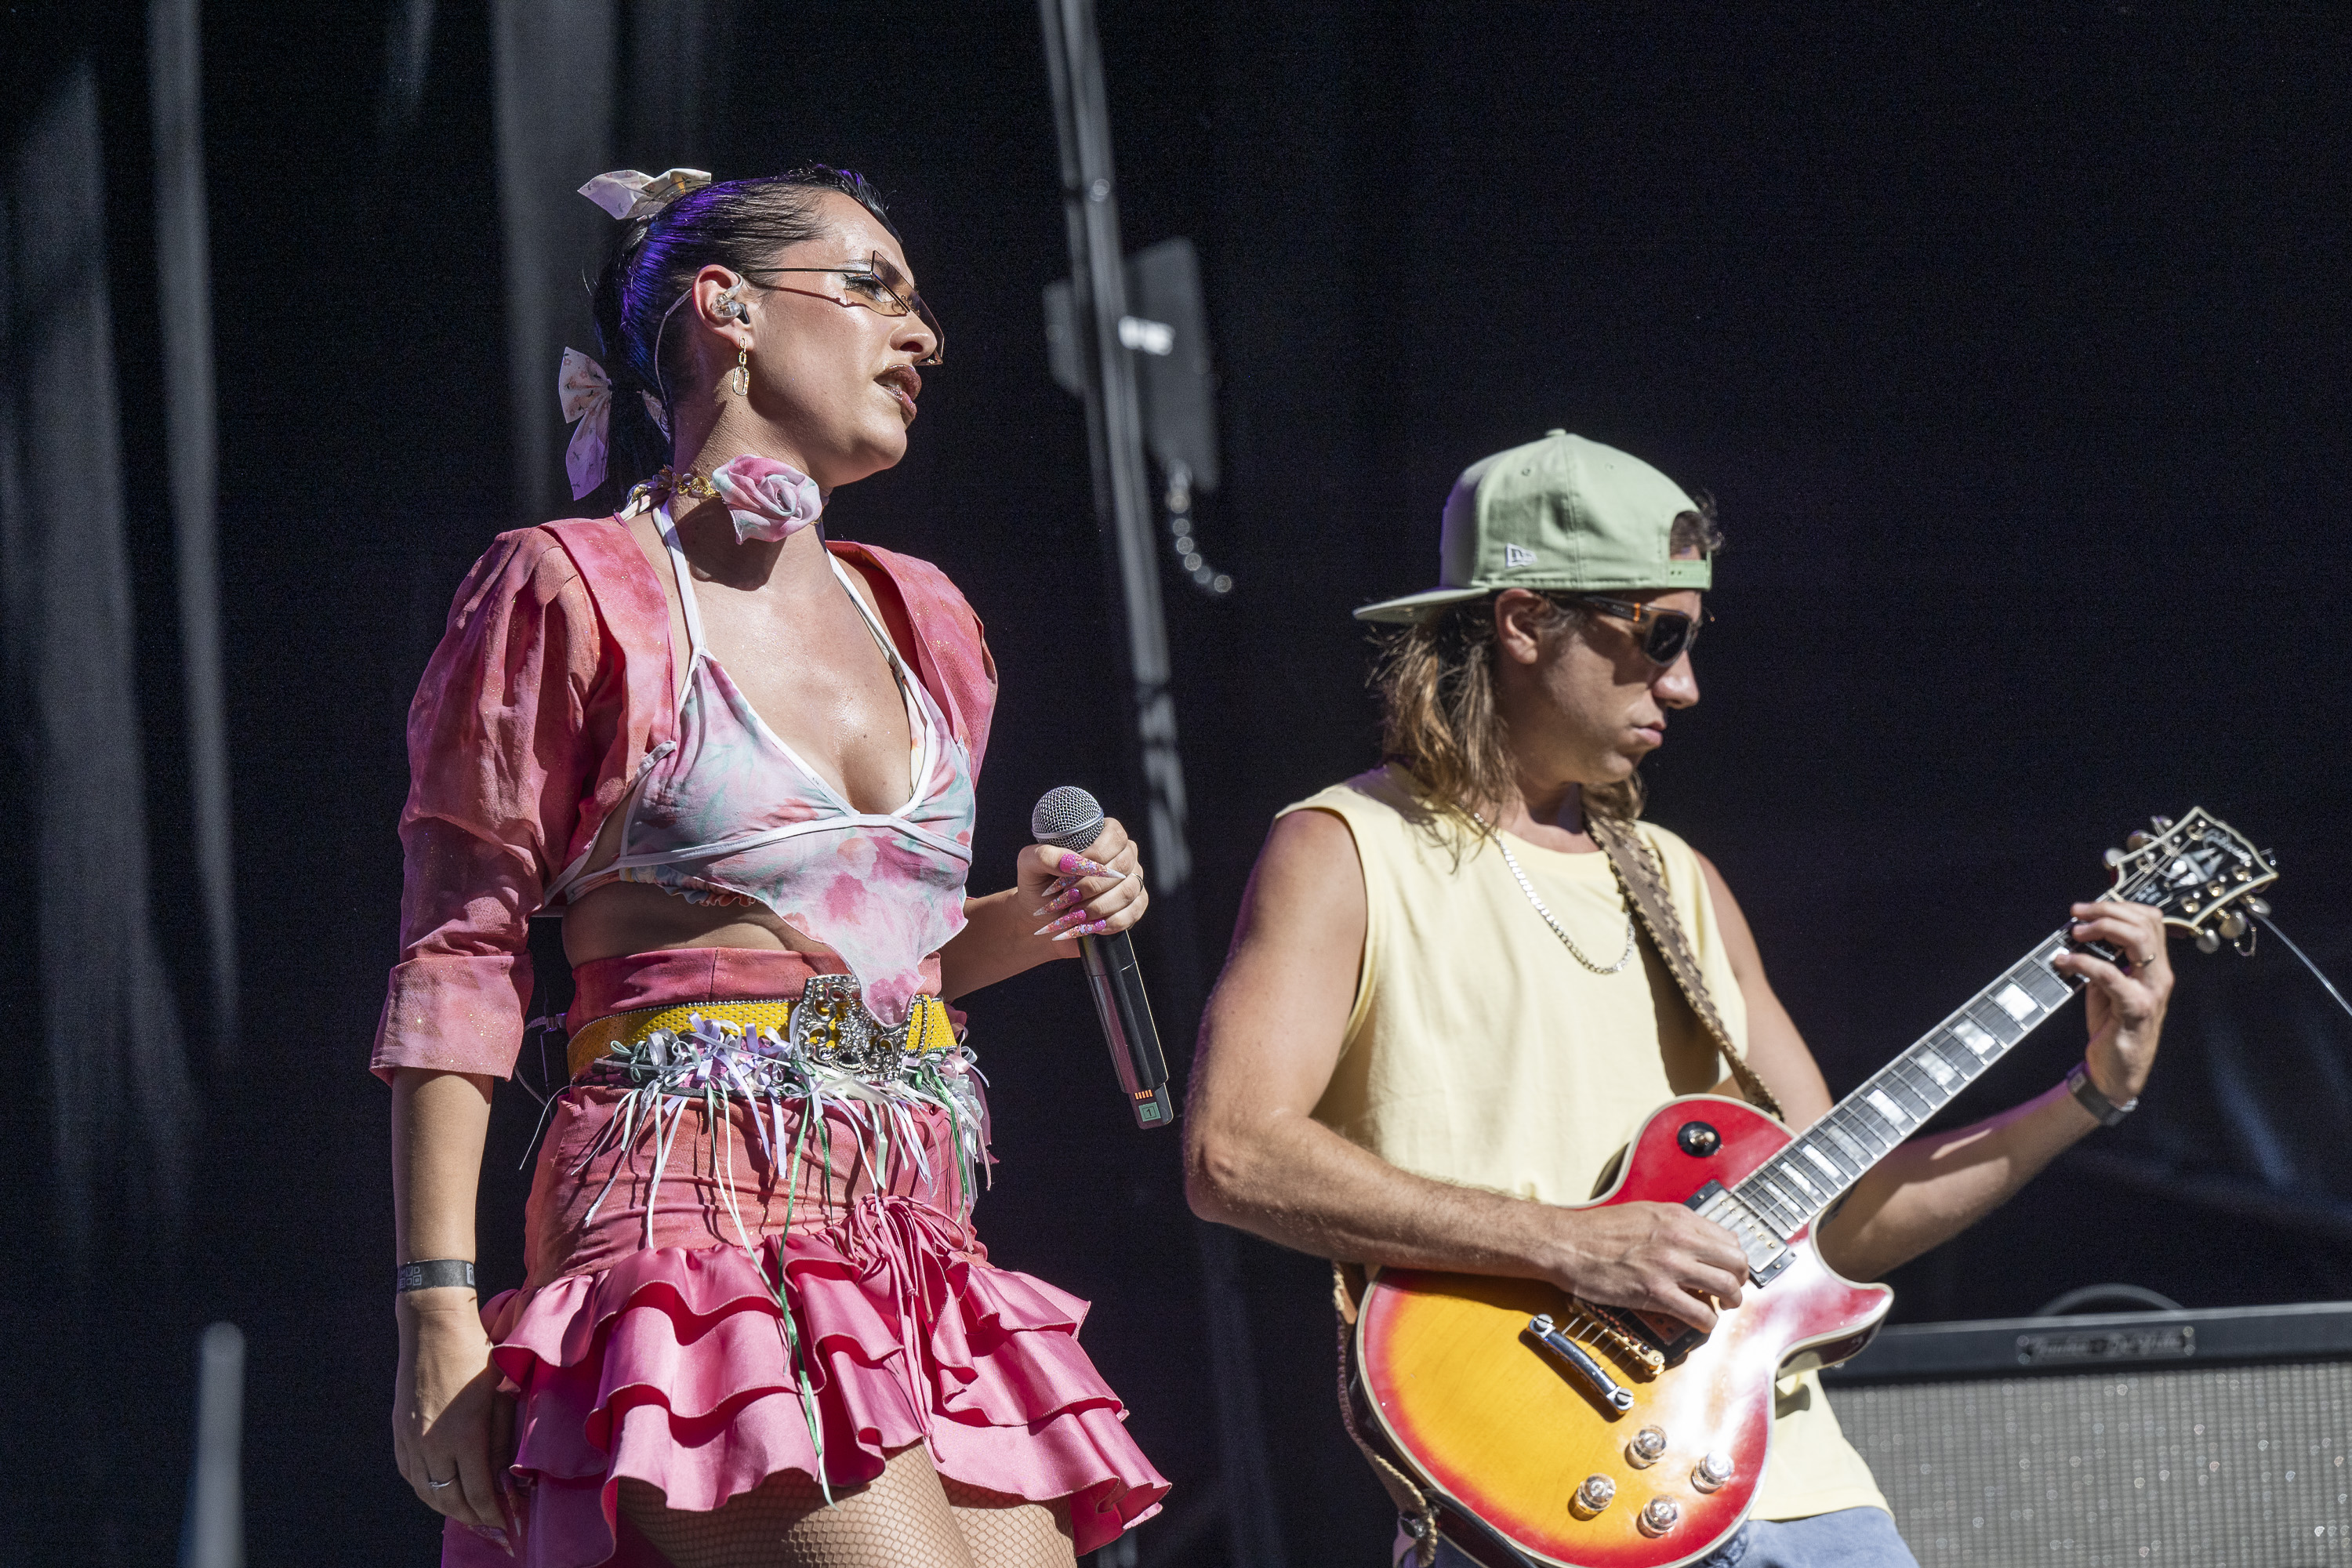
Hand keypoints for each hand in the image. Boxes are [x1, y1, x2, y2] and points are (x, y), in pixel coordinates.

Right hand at [393, 1291, 517, 1550]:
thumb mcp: (500, 1397)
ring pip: (428, 1492)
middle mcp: (432, 1445)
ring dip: (450, 1508)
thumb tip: (510, 1479)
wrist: (432, 1328)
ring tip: (472, 1514)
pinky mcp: (399, 1433)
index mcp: (463, 1435)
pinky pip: (412, 1475)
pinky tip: (444, 1490)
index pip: (479, 1493)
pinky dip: (429, 1489)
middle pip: (451, 1501)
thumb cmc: (475, 1356)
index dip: (496, 1514)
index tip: (511, 1525)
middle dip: (475, 1519)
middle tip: (495, 1529)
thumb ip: (503, 1442)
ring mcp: (411, 1440)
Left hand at [1020, 815, 1148, 944]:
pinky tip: (1089, 924)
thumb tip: (1076, 862)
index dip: (1096, 853)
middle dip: (1091, 886)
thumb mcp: (1030, 865)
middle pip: (1122, 865)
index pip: (1114, 834)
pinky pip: (1131, 913)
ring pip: (1127, 891)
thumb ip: (1046, 855)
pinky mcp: (1134, 907)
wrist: (1043, 921)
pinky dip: (1108, 922)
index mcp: (1100, 836)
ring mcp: (1131, 881)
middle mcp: (1122, 855)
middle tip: (1067, 898)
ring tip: (1073, 914)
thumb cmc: (1038, 886)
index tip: (1071, 872)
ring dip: (1097, 906)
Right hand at [1544, 1201, 1749, 1331]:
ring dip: (1730, 1303)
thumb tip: (1696, 1242)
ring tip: (1720, 1308)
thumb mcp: (1644, 1213)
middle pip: (1736, 1262)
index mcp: (1678, 1217)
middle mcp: (1680, 1239)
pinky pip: (1700, 1314)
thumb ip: (1674, 1225)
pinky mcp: (1657, 1293)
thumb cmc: (1597, 1230)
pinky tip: (1699, 1323)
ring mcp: (1670, 1266)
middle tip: (1729, 1291)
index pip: (1729, 1238)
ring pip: (1726, 1288)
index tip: (1726, 1269)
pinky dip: (1707, 1323)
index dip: (1732, 1258)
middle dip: (1739, 1280)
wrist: (1567, 1244)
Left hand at [2052, 899, 2171, 1102]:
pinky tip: (2065, 962)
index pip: (2149, 920)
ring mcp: (2152, 991)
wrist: (2118, 1072)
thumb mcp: (2107, 987)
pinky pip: (2112, 975)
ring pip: (2139, 941)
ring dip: (2103, 928)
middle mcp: (2159, 976)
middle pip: (2146, 923)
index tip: (2086, 909)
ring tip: (2075, 933)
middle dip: (2108, 911)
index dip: (2118, 907)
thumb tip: (2081, 935)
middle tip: (2077, 915)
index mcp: (2155, 968)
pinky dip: (2085, 963)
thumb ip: (2102, 960)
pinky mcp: (2136, 1008)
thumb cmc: (2113, 1028)